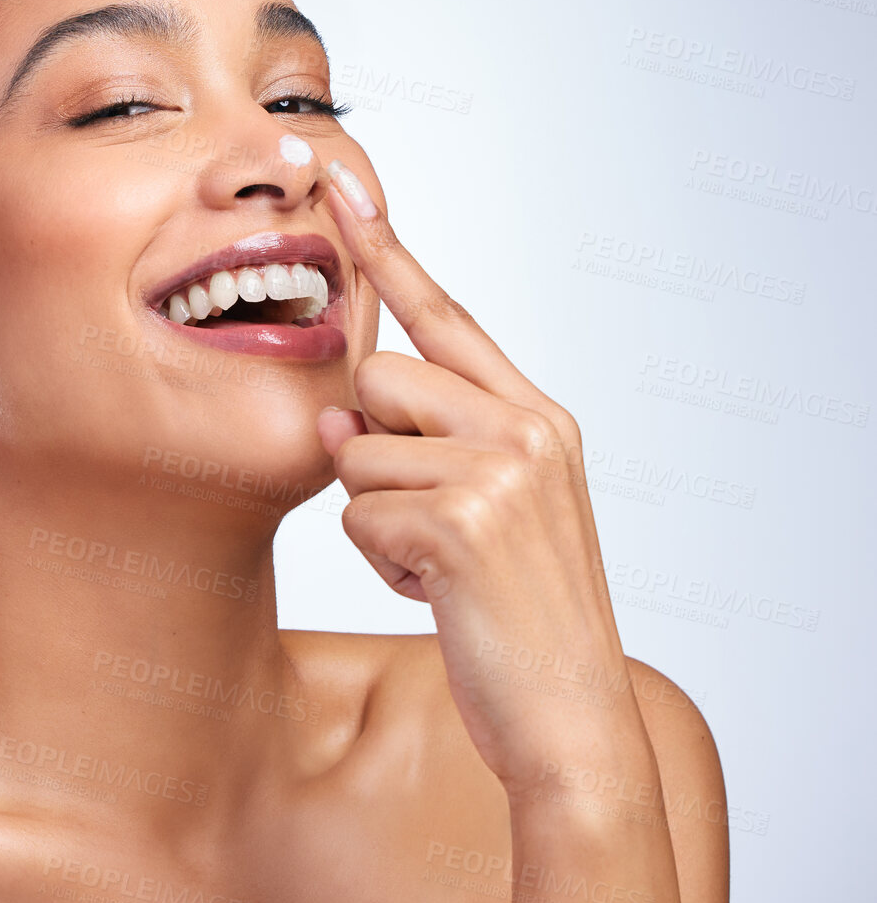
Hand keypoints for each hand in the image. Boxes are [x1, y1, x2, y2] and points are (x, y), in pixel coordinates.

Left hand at [314, 158, 641, 793]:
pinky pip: (357, 514)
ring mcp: (503, 470)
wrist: (568, 718)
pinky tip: (437, 593)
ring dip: (376, 520)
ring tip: (440, 567)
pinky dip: (379, 562)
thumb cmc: (515, 618)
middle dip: (370, 452)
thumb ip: (415, 451)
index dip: (389, 251)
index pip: (447, 317)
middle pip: (376, 379)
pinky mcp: (464, 519)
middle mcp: (528, 427)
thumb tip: (335, 419)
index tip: (339, 185)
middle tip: (425, 521)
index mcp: (538, 417)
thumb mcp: (477, 518)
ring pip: (356, 452)